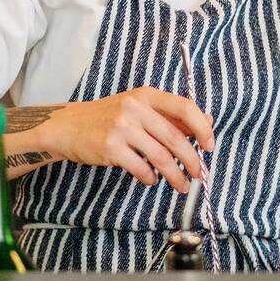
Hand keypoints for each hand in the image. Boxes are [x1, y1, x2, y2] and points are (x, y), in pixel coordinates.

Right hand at [39, 87, 214, 194]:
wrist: (70, 126)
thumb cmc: (109, 117)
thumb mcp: (139, 108)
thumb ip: (171, 115)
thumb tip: (207, 122)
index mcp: (147, 95)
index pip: (185, 107)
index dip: (202, 128)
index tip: (210, 145)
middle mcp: (135, 108)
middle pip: (175, 137)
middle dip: (192, 159)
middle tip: (200, 173)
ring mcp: (121, 127)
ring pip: (161, 156)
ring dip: (176, 175)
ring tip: (182, 184)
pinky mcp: (110, 148)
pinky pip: (141, 168)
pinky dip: (151, 178)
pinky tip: (151, 179)